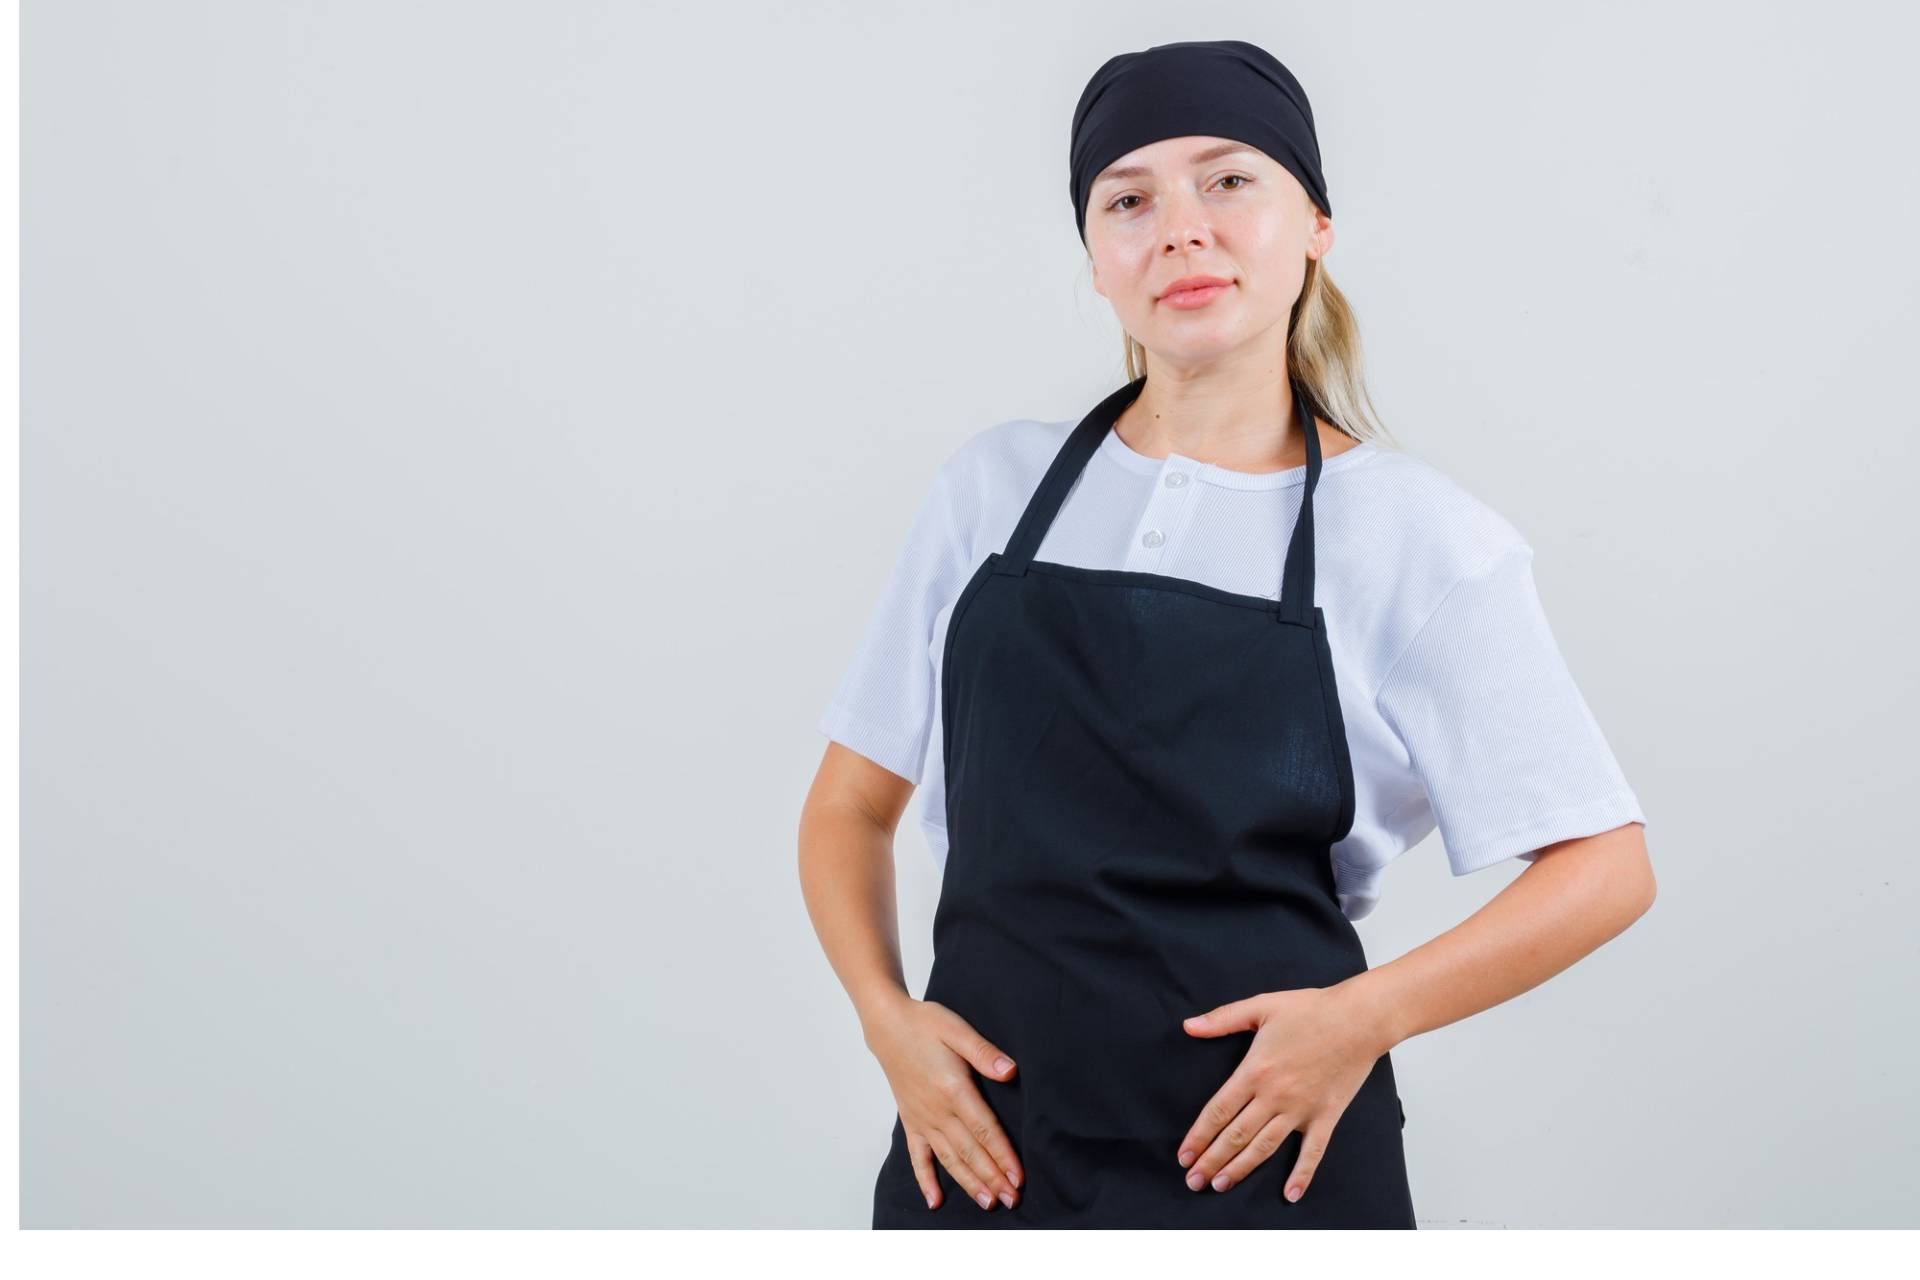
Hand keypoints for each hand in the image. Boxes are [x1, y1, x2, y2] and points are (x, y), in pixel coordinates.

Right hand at [863, 996, 1023, 1211]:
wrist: (887, 1025)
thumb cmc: (925, 1024)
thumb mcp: (957, 1029)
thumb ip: (984, 1053)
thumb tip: (1010, 1071)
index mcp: (953, 1090)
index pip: (984, 1131)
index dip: (1003, 1156)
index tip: (1018, 1178)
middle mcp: (937, 1111)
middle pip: (970, 1152)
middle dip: (993, 1178)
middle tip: (1013, 1200)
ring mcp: (922, 1119)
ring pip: (949, 1159)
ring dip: (969, 1183)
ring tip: (987, 1203)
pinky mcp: (910, 1121)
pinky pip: (918, 1156)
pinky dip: (926, 1179)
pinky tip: (935, 1201)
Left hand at [1174, 984, 1388, 1201]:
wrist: (1359, 1018)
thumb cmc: (1311, 1009)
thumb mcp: (1261, 1006)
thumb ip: (1222, 1019)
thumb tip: (1188, 1026)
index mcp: (1255, 1071)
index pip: (1218, 1111)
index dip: (1198, 1136)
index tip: (1184, 1155)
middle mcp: (1274, 1096)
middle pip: (1236, 1136)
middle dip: (1211, 1161)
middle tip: (1193, 1181)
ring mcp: (1301, 1109)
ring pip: (1264, 1147)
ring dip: (1240, 1169)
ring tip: (1221, 1186)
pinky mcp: (1326, 1116)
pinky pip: (1312, 1152)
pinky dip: (1302, 1175)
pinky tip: (1290, 1195)